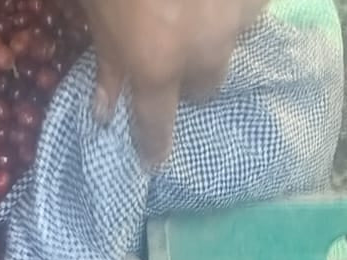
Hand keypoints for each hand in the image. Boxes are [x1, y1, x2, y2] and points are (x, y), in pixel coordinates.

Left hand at [82, 0, 267, 166]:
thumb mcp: (93, 10)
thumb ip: (106, 61)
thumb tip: (105, 108)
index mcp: (157, 62)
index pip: (157, 124)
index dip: (154, 143)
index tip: (153, 158)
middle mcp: (206, 46)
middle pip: (206, 85)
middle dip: (189, 77)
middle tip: (169, 51)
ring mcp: (240, 8)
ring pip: (237, 37)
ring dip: (218, 29)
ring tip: (195, 5)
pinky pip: (252, 3)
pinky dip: (235, 0)